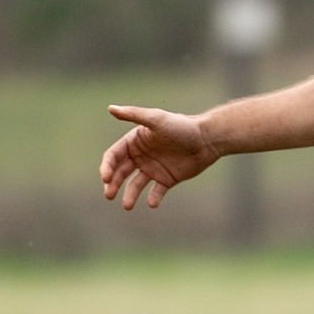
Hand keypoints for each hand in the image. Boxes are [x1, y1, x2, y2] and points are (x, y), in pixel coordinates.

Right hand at [99, 105, 218, 209]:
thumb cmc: (181, 126)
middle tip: (109, 195)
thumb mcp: (156, 119)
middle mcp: (141, 155)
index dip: (107, 167)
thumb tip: (111, 108)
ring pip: (135, 185)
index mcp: (135, 141)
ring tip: (127, 206)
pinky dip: (153, 198)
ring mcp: (153, 168)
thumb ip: (134, 115)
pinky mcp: (167, 179)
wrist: (207, 139)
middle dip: (113, 184)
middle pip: (120, 172)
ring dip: (129, 195)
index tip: (106, 178)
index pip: (114, 156)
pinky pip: (156, 192)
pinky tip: (152, 203)